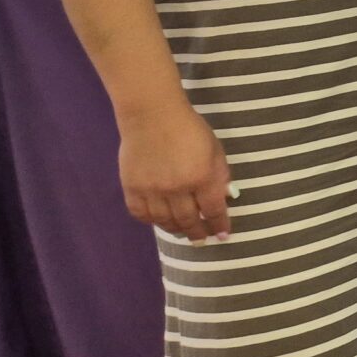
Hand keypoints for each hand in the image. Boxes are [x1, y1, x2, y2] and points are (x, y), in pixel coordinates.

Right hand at [118, 98, 232, 241]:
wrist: (153, 115)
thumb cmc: (189, 128)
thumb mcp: (215, 149)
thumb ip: (220, 175)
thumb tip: (224, 199)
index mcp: (202, 177)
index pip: (214, 211)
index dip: (219, 225)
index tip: (223, 236)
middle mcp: (177, 189)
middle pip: (189, 221)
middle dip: (198, 233)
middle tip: (202, 240)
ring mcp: (152, 191)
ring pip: (165, 222)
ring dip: (176, 229)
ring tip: (183, 231)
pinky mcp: (132, 188)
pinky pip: (142, 214)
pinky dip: (152, 221)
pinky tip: (159, 221)